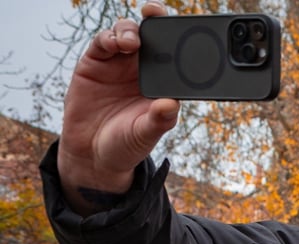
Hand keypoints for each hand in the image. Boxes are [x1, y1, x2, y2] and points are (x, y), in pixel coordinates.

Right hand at [58, 0, 179, 212]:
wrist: (93, 154)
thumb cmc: (127, 144)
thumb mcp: (145, 134)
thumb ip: (158, 120)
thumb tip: (170, 105)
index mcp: (163, 82)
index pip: (175, 55)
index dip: (178, 38)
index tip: (185, 27)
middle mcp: (143, 69)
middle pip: (151, 36)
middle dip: (155, 20)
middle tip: (154, 13)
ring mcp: (118, 64)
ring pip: (127, 33)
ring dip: (130, 30)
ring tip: (131, 41)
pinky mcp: (94, 63)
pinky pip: (102, 42)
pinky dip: (108, 38)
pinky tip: (114, 43)